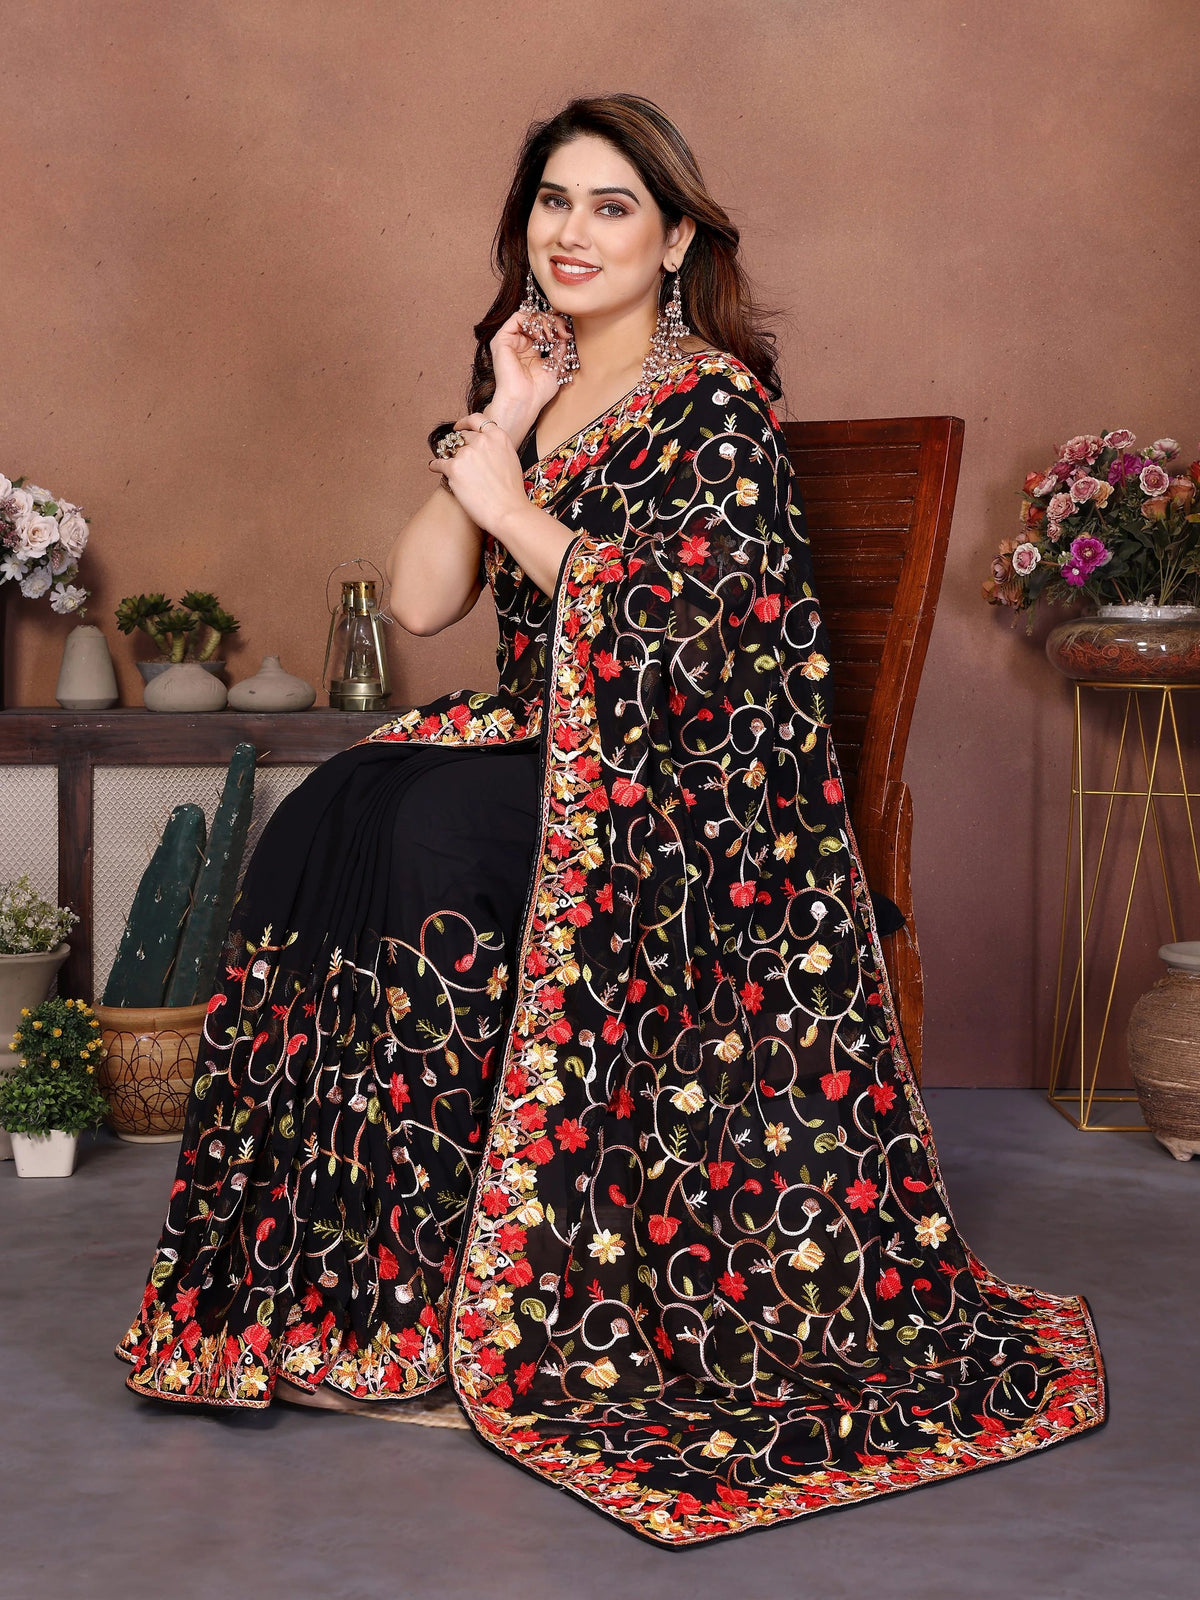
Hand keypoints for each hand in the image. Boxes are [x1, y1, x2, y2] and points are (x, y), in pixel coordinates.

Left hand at [428, 414, 529, 533]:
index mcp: (498, 436)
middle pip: (462, 437)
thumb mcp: (510, 459)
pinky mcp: (454, 468)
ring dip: (448, 457)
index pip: (476, 420)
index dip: (465, 422)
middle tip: (456, 456)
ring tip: (446, 464)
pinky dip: (435, 465)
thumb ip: (496, 448)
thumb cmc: (511, 492)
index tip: (458, 427)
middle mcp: (482, 440)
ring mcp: (467, 453)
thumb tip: (484, 447)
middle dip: (459, 447)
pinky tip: (434, 467)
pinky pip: (439, 462)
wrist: (508, 511)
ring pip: (451, 451)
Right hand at [485, 306, 573, 440]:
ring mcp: (510, 341)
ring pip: (528, 316)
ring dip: (544, 320)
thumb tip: (566, 333)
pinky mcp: (502, 340)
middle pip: (536, 319)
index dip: (557, 326)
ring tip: (552, 334)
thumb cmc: (537, 392)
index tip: (567, 334)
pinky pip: (517, 317)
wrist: (524, 402)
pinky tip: (541, 334)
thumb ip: (559, 348)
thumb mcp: (556, 366)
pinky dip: (532, 320)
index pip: (543, 327)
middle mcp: (519, 344)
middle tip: (563, 332)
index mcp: (531, 350)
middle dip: (553, 321)